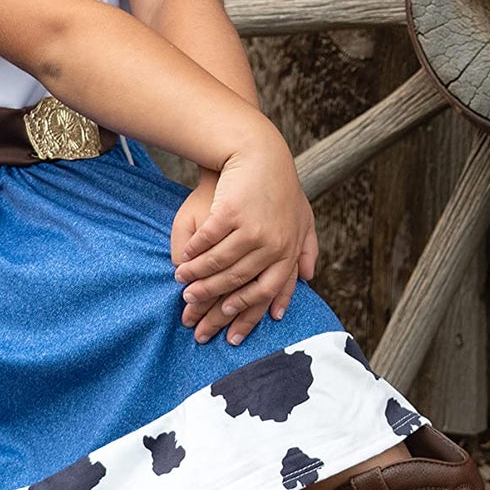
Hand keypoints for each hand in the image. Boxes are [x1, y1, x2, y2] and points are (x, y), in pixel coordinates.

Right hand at [173, 139, 318, 345]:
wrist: (260, 153)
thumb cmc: (280, 187)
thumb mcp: (303, 216)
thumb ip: (305, 248)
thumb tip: (307, 278)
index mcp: (289, 251)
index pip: (268, 293)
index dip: (248, 318)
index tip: (230, 336)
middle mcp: (274, 244)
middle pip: (240, 285)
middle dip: (215, 308)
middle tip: (195, 323)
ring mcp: (253, 229)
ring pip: (221, 265)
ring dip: (199, 280)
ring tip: (183, 289)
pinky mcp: (232, 212)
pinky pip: (208, 242)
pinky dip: (193, 255)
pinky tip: (182, 263)